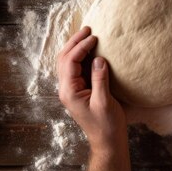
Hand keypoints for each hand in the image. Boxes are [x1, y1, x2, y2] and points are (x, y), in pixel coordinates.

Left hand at [57, 26, 127, 151]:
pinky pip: (74, 69)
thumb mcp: (104, 102)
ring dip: (75, 47)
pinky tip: (90, 50)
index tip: (94, 37)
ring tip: (87, 35)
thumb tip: (98, 59)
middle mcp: (66, 89)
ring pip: (67, 62)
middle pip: (64, 59)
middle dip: (74, 42)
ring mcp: (70, 90)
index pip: (70, 61)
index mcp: (69, 92)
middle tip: (88, 29)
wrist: (107, 141)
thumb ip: (100, 79)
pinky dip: (80, 56)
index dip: (81, 47)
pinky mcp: (78, 91)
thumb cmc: (107, 125)